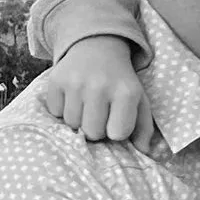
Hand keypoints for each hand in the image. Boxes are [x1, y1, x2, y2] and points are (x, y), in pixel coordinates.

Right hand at [33, 37, 153, 146]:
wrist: (97, 46)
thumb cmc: (120, 80)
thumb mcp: (139, 99)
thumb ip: (144, 128)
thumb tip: (143, 152)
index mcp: (126, 92)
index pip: (117, 134)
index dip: (116, 130)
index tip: (116, 119)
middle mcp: (100, 86)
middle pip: (92, 133)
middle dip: (96, 128)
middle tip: (99, 112)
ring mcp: (76, 82)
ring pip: (72, 125)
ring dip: (79, 120)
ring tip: (86, 103)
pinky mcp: (56, 80)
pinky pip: (55, 113)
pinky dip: (62, 109)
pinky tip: (73, 97)